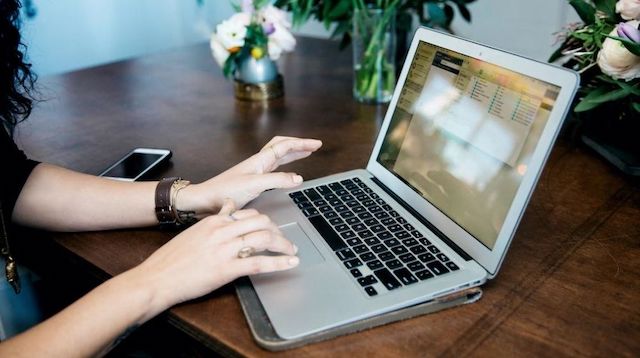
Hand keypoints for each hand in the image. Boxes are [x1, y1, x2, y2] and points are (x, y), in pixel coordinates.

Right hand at [134, 200, 298, 312]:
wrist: (156, 278)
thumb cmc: (171, 259)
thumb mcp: (194, 231)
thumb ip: (215, 219)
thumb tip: (229, 207)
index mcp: (214, 222)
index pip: (250, 214)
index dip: (266, 222)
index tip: (272, 229)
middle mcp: (222, 232)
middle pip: (262, 223)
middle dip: (278, 231)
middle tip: (285, 241)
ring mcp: (225, 250)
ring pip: (264, 239)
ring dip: (283, 245)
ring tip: (292, 251)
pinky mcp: (226, 269)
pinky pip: (259, 262)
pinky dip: (279, 262)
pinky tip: (290, 263)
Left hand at [178, 136, 321, 216]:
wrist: (205, 201)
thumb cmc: (225, 192)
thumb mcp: (254, 185)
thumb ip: (277, 180)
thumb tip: (299, 178)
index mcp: (259, 160)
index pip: (285, 146)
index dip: (301, 144)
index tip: (316, 145)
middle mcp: (258, 163)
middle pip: (282, 147)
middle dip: (298, 145)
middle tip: (313, 146)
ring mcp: (255, 172)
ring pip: (278, 157)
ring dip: (293, 153)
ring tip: (305, 153)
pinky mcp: (253, 182)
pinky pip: (274, 168)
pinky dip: (285, 166)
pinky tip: (287, 173)